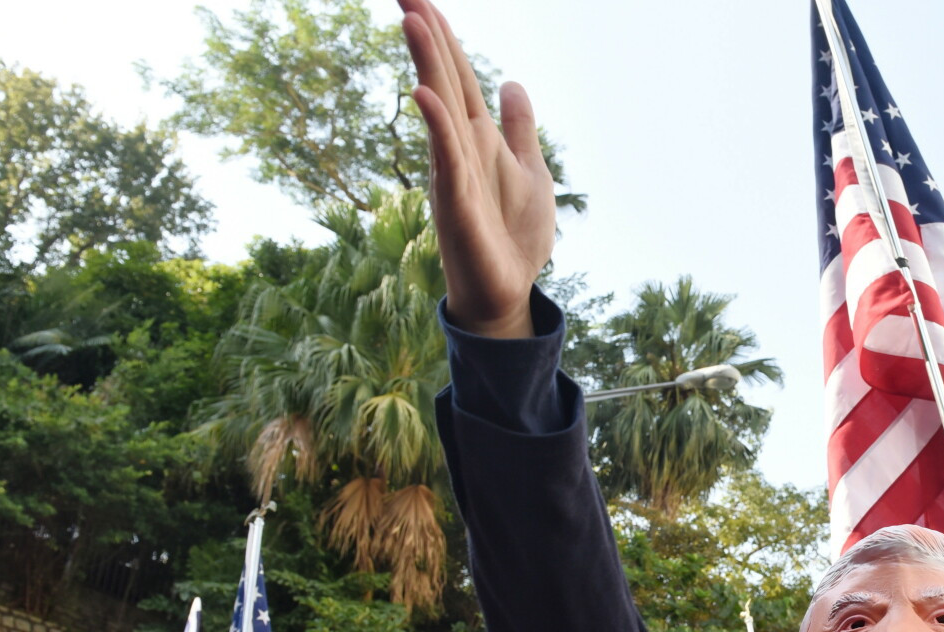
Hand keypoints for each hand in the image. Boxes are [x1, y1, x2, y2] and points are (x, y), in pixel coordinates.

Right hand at [399, 0, 556, 337]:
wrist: (507, 292)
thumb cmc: (514, 236)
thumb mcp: (531, 171)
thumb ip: (520, 128)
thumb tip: (513, 83)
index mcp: (477, 137)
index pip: (458, 76)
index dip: (445, 37)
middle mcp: (459, 146)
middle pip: (443, 79)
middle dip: (427, 34)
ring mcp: (453, 171)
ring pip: (438, 108)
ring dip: (427, 64)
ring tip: (413, 19)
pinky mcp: (456, 201)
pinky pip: (445, 157)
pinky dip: (437, 126)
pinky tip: (425, 95)